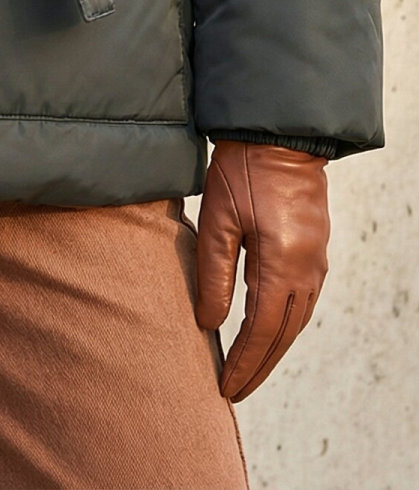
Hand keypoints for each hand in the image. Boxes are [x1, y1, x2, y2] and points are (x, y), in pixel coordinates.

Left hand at [195, 140, 328, 401]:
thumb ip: (214, 274)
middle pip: (284, 335)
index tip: (225, 387)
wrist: (279, 133)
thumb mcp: (217, 219)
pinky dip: (285, 325)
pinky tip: (268, 330)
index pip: (262, 332)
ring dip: (274, 349)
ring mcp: (316, 261)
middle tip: (235, 391)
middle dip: (259, 366)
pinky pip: (303, 301)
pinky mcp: (316, 249)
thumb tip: (209, 324)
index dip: (244, 363)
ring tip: (248, 369)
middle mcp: (307, 271)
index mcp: (282, 265)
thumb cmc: (242, 170)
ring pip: (297, 321)